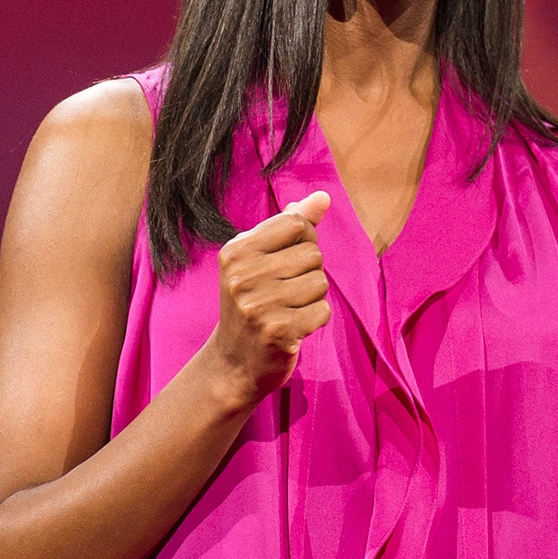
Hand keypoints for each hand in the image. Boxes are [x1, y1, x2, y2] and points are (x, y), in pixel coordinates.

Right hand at [201, 190, 332, 403]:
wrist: (235, 362)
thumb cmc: (253, 301)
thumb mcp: (262, 258)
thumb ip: (292, 225)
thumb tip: (322, 197)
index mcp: (236, 251)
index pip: (295, 224)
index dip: (304, 240)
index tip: (286, 261)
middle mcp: (243, 277)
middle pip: (312, 253)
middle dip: (308, 272)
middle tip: (284, 292)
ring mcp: (259, 306)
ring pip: (320, 282)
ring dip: (312, 298)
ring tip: (288, 309)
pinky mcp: (279, 333)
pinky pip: (323, 311)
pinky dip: (315, 320)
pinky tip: (293, 327)